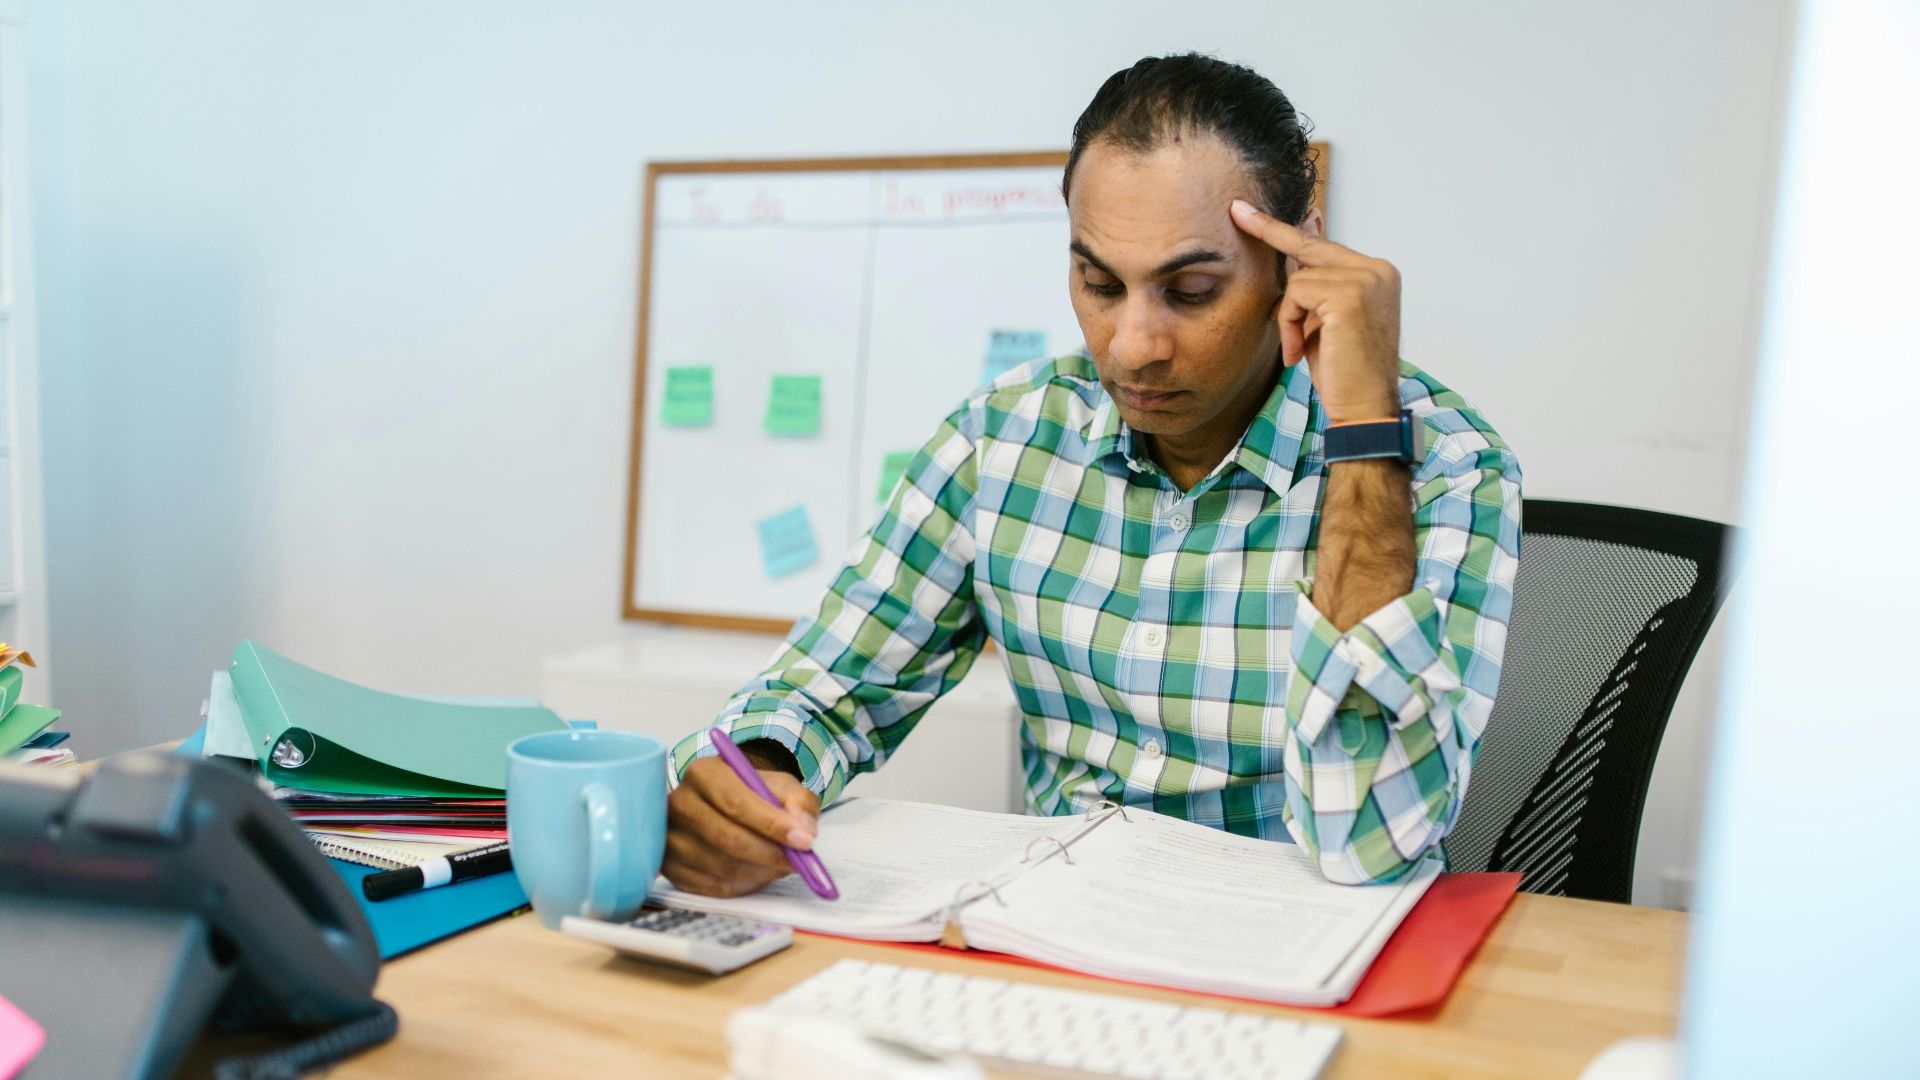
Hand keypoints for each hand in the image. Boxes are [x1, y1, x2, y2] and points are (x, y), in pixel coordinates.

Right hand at [664, 755, 820, 897]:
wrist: (722, 807)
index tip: (804, 840)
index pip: (736, 803)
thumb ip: (798, 801)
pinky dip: (745, 885)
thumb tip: (804, 828)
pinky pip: (714, 887)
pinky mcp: (671, 868)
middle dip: (770, 854)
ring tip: (780, 865)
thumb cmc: (751, 794)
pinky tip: (759, 873)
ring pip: (723, 867)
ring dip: (761, 872)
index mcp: (704, 773)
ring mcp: (670, 838)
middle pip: (728, 838)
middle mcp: (679, 803)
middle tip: (797, 861)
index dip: (772, 825)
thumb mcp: (779, 786)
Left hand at [1229, 199, 1402, 423]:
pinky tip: (1300, 351)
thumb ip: (1316, 287)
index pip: (1324, 245)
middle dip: (1269, 230)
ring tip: (1300, 348)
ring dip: (1289, 317)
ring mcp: (1366, 279)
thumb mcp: (1326, 322)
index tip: (1254, 210)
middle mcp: (1378, 270)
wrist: (1364, 409)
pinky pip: (1295, 295)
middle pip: (1309, 247)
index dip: (1287, 229)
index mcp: (1378, 274)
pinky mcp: (1349, 295)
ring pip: (1297, 279)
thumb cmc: (1344, 372)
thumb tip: (1295, 255)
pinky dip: (1289, 325)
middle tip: (1236, 210)